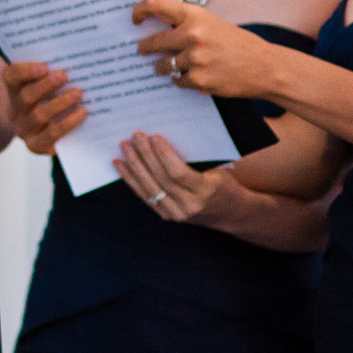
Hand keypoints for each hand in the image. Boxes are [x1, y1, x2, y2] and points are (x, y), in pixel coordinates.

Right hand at [4, 60, 85, 154]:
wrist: (49, 132)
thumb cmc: (52, 100)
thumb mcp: (49, 86)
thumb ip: (54, 74)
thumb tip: (75, 62)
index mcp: (14, 89)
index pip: (12, 76)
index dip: (25, 71)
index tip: (44, 66)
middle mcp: (15, 109)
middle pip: (25, 96)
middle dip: (45, 86)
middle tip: (63, 75)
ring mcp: (23, 129)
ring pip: (38, 116)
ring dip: (59, 103)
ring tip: (77, 93)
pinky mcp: (35, 145)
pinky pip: (50, 135)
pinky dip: (67, 123)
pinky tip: (82, 113)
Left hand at [114, 130, 237, 225]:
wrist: (232, 214)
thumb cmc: (224, 184)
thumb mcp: (218, 170)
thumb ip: (194, 158)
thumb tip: (164, 137)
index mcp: (206, 191)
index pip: (177, 173)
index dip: (163, 154)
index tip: (154, 136)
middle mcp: (190, 205)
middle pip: (160, 178)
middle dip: (145, 155)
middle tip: (135, 136)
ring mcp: (177, 213)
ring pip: (149, 188)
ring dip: (133, 165)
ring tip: (124, 147)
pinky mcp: (167, 216)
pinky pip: (144, 196)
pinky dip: (130, 179)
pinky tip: (120, 164)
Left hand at [133, 0, 282, 97]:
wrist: (266, 67)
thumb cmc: (239, 44)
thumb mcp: (213, 24)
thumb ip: (187, 24)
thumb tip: (156, 27)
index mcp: (195, 16)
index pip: (156, 4)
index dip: (139, 9)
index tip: (134, 19)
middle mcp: (192, 34)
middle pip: (153, 41)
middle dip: (144, 47)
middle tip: (141, 50)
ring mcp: (195, 58)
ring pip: (163, 64)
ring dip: (161, 67)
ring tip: (162, 68)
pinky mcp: (199, 79)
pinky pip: (178, 80)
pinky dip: (181, 80)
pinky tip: (190, 77)